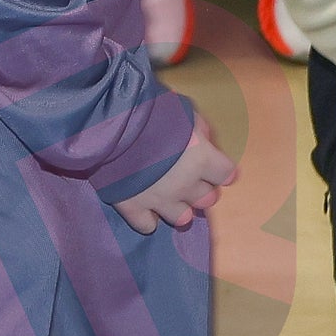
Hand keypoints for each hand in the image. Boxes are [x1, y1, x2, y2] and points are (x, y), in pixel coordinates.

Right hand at [114, 116, 237, 234]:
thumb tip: (207, 142)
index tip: (213, 166)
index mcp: (202, 159)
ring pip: (182, 218)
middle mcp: (185, 185)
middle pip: (207, 199)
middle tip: (188, 178)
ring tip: (168, 194)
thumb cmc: (150, 110)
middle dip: (201, 189)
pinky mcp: (133, 208)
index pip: (226, 174)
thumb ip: (200, 130)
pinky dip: (147, 218)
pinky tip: (144, 206)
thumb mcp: (184, 111)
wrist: (109, 122)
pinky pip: (147, 226)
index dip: (220, 170)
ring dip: (179, 207)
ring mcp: (159, 200)